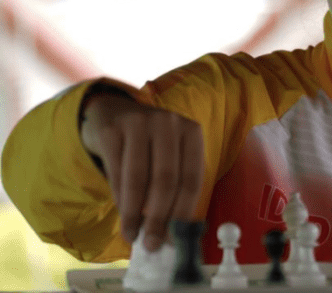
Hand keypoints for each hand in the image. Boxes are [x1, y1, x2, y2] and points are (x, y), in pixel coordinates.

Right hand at [79, 89, 204, 251]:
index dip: (184, 211)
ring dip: (135, 213)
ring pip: (139, 178)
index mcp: (191, 132)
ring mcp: (139, 123)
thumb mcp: (170, 156)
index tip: (176, 239)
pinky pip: (116, 173)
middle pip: (167, 179)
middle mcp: (168, 123)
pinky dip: (120, 199)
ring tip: (133, 236)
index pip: (192, 178)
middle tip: (152, 244)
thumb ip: (175, 187)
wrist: (113, 114)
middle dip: (159, 217)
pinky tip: (122, 216)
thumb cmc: (148, 145)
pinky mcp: (112, 130)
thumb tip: (173, 234)